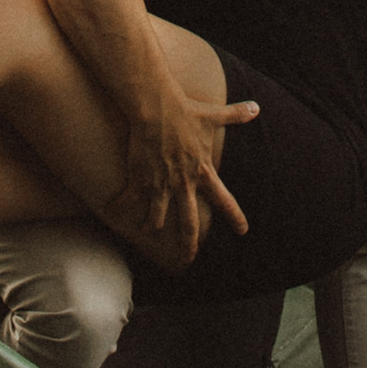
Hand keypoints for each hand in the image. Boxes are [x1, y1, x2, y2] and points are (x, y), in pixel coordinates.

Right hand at [106, 76, 258, 269]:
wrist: (157, 108)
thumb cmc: (185, 111)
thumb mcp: (214, 115)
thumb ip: (235, 114)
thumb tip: (256, 107)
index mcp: (203, 171)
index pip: (224, 200)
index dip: (235, 216)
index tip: (243, 231)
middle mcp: (183, 183)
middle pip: (189, 223)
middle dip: (189, 244)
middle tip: (189, 260)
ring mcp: (161, 184)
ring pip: (158, 218)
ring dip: (152, 226)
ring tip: (148, 230)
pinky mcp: (141, 179)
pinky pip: (128, 200)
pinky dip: (118, 207)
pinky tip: (110, 211)